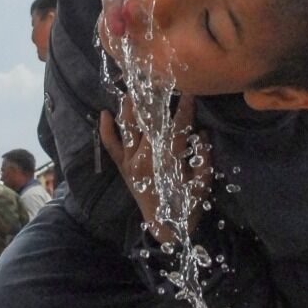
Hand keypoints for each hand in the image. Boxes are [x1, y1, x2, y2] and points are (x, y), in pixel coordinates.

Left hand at [99, 94, 210, 243]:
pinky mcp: (122, 166)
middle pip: (149, 121)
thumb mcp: (202, 185)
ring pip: (128, 127)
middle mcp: (143, 158)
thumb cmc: (186, 206)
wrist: (165, 229)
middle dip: (154, 98)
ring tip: (134, 84)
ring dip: (130, 105)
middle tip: (157, 78)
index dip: (184, 109)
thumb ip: (203, 159)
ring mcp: (130, 161)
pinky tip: (105, 112)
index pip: (176, 128)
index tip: (189, 91)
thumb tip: (201, 135)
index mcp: (165, 162)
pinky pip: (110, 146)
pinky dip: (106, 129)